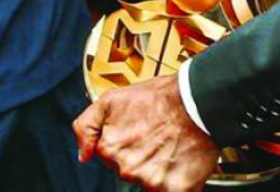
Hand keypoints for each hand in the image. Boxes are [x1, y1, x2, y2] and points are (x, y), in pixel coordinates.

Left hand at [73, 74, 219, 191]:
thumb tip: (83, 156)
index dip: (124, 143)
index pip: (109, 157)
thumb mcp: (112, 98)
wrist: (196, 98)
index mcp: (109, 148)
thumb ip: (87, 126)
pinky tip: (179, 164)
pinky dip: (175, 183)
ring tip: (170, 146)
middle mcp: (127, 168)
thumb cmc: (160, 96)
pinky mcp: (175, 190)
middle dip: (140, 156)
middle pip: (128, 171)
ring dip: (158, 168)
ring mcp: (151, 181)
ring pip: (149, 182)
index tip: (136, 133)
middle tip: (155, 137)